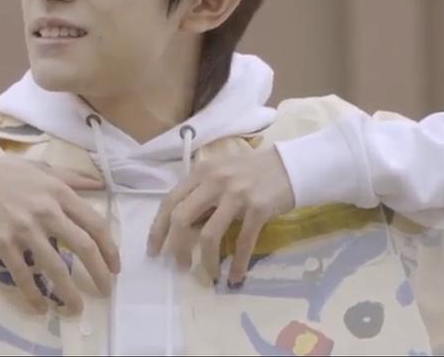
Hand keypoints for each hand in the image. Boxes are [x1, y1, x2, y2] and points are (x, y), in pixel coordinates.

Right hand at [0, 149, 120, 314]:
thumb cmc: (2, 172)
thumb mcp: (40, 168)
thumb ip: (71, 177)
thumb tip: (100, 184)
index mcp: (58, 192)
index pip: (95, 224)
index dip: (110, 249)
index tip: (114, 266)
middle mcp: (46, 211)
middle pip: (84, 247)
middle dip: (99, 273)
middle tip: (105, 290)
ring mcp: (24, 229)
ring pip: (56, 267)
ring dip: (69, 292)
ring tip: (77, 307)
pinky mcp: (2, 243)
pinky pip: (22, 275)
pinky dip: (33, 295)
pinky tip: (40, 307)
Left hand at [147, 144, 294, 286]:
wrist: (289, 166)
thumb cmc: (250, 172)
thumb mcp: (219, 175)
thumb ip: (200, 196)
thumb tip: (182, 230)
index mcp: (200, 172)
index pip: (169, 202)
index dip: (157, 229)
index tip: (153, 251)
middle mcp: (214, 181)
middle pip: (182, 218)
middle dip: (176, 247)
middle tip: (179, 266)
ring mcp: (236, 194)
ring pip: (209, 234)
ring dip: (207, 260)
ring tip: (209, 274)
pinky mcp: (258, 208)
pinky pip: (243, 242)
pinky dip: (238, 263)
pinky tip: (236, 277)